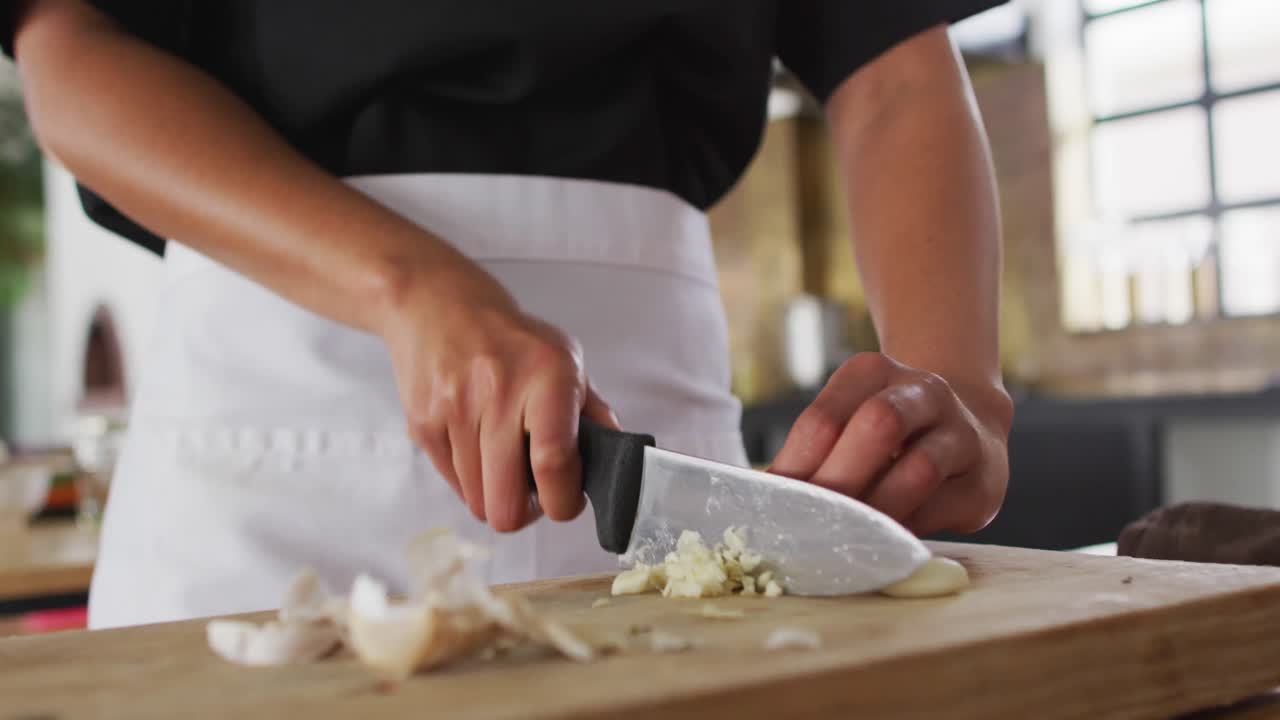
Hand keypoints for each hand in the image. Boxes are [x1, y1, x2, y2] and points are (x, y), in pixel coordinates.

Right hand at [376, 263, 617, 532]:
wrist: (436, 305)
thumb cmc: (510, 339)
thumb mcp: (565, 360)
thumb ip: (593, 413)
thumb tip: (619, 461)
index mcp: (547, 377)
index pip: (554, 463)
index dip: (563, 502)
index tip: (567, 501)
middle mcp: (499, 394)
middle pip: (506, 505)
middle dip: (526, 512)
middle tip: (535, 492)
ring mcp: (454, 412)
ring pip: (478, 502)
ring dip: (497, 495)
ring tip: (506, 464)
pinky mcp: (423, 426)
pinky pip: (454, 485)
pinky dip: (471, 479)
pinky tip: (480, 447)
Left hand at [769, 352, 1011, 535]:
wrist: (969, 431)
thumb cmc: (888, 437)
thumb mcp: (850, 422)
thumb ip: (815, 453)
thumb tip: (767, 499)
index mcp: (873, 372)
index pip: (824, 418)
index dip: (795, 467)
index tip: (773, 505)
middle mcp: (924, 391)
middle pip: (878, 426)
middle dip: (839, 481)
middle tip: (809, 523)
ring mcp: (962, 432)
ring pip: (918, 469)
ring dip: (876, 510)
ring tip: (845, 537)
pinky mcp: (984, 480)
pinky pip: (943, 508)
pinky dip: (908, 528)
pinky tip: (882, 541)